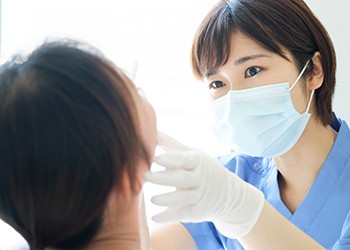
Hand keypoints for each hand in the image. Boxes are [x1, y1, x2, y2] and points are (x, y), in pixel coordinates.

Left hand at [145, 132, 264, 238]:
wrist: (228, 194)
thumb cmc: (202, 169)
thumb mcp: (192, 154)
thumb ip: (170, 145)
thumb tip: (150, 130)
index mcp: (198, 161)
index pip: (184, 160)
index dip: (169, 159)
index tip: (153, 158)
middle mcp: (200, 178)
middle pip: (182, 178)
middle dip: (164, 178)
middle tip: (145, 175)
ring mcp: (200, 196)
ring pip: (184, 198)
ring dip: (167, 199)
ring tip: (152, 199)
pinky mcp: (198, 212)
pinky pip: (183, 214)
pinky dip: (169, 216)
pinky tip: (155, 217)